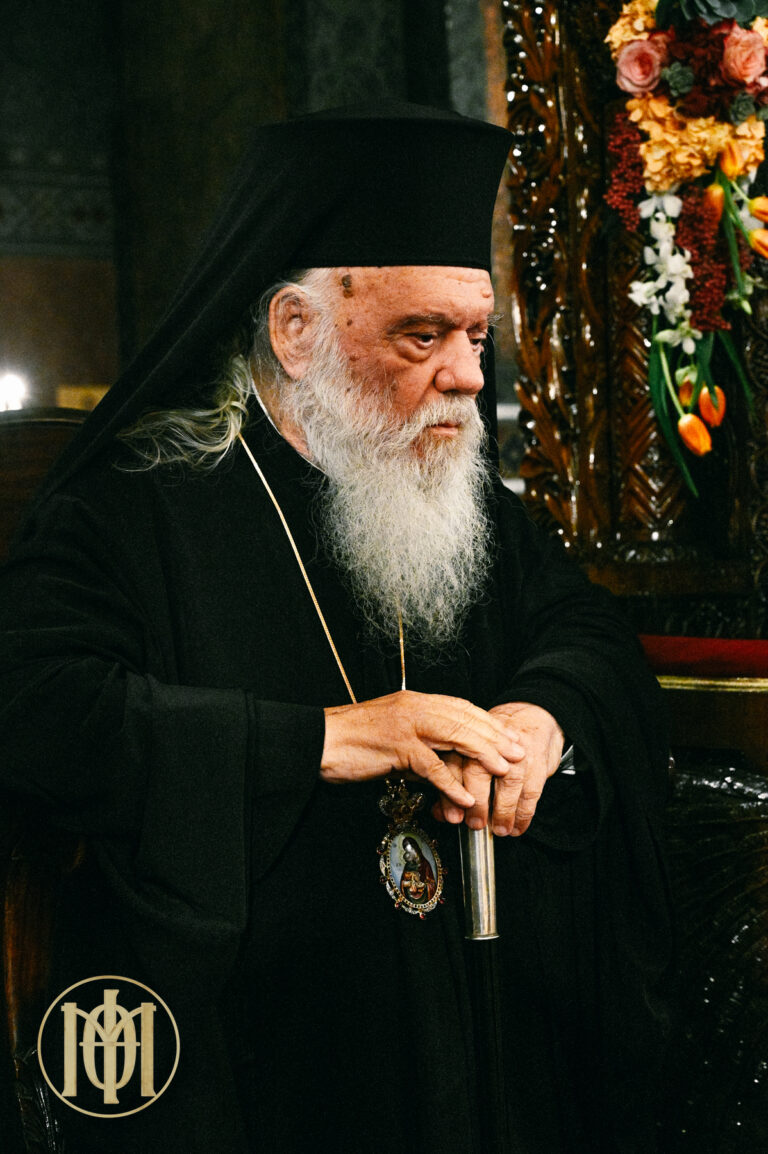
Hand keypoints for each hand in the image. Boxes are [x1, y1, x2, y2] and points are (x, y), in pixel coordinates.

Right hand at [321, 690, 524, 809]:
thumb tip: (442, 762)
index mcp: (414, 702)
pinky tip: (466, 797)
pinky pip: (431, 766)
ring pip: (455, 736)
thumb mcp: (392, 736)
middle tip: (519, 751)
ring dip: (483, 754)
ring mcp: (406, 725)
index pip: (461, 708)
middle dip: (495, 736)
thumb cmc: (351, 741)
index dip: (487, 721)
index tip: (508, 734)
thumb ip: (419, 744)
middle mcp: (414, 707)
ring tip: (504, 770)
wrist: (318, 741)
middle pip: (464, 719)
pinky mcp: (395, 746)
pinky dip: (451, 783)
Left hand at [432, 702, 562, 836]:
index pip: (454, 765)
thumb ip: (453, 781)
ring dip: (503, 810)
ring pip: (509, 781)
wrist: (532, 716)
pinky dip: (524, 813)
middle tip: (474, 824)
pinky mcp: (537, 763)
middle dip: (477, 802)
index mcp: (468, 738)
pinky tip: (517, 827)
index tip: (450, 817)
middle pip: (479, 771)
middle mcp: (491, 744)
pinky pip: (532, 790)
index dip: (450, 793)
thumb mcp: (470, 755)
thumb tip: (440, 812)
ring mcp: (516, 753)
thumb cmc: (494, 743)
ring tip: (499, 829)